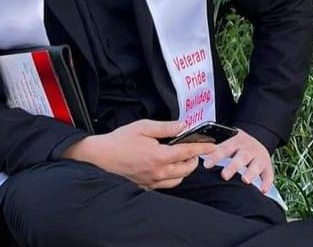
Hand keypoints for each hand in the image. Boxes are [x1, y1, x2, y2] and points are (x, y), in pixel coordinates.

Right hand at [61, 119, 216, 189]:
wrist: (101, 156)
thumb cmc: (120, 140)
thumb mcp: (143, 127)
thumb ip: (166, 127)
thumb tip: (183, 125)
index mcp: (159, 155)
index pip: (188, 152)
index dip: (202, 148)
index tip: (212, 146)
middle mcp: (158, 172)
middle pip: (187, 169)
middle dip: (194, 159)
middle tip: (194, 149)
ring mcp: (152, 182)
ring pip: (179, 179)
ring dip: (184, 169)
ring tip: (181, 158)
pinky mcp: (146, 187)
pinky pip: (166, 185)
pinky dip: (172, 177)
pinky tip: (167, 167)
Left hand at [202, 129, 273, 193]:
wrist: (258, 139)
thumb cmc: (237, 144)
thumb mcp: (228, 140)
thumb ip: (215, 146)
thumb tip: (194, 151)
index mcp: (235, 141)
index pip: (224, 148)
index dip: (215, 156)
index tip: (206, 165)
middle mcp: (248, 149)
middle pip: (241, 157)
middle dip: (233, 166)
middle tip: (224, 175)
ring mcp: (259, 157)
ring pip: (256, 165)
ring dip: (251, 172)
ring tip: (245, 180)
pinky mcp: (267, 166)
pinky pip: (269, 174)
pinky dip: (266, 182)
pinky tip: (262, 190)